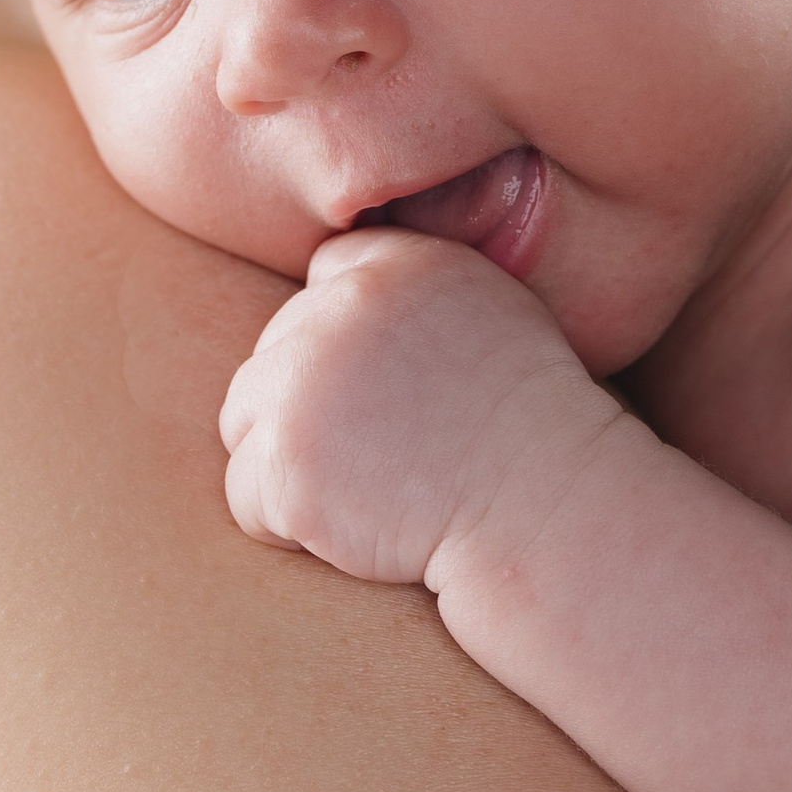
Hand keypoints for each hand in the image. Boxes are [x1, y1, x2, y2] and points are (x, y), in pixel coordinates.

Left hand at [219, 230, 615, 584]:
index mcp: (398, 266)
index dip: (346, 340)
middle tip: (387, 454)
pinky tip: (360, 525)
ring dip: (293, 463)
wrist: (545, 512)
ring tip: (372, 489)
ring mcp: (305, 384)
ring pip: (246, 421)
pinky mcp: (287, 461)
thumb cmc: (532, 429)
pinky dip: (287, 522)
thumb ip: (412, 290)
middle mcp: (342, 310)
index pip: (326, 276)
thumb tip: (334, 278)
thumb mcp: (494, 313)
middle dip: (312, 410)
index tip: (388, 390)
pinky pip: (245, 495)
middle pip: (272, 354)